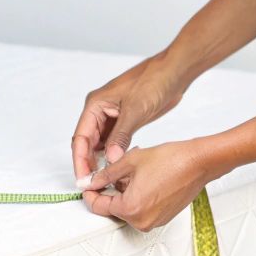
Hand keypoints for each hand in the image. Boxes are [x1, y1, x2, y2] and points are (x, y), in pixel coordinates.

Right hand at [71, 52, 191, 180]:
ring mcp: (112, 115)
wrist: (175, 72)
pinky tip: (117, 166)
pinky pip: (113, 141)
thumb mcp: (135, 111)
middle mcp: (100, 110)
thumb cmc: (153, 82)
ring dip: (101, 160)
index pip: (80, 138)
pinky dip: (114, 153)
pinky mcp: (124, 120)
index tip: (84, 178)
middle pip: (87, 142)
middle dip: (88, 163)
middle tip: (94, 183)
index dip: (80, 160)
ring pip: (100, 143)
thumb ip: (120, 136)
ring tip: (105, 179)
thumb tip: (110, 159)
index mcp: (95, 105)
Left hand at [76, 138, 225, 231]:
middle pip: (114, 208)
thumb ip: (105, 174)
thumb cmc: (171, 160)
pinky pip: (142, 209)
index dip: (90, 193)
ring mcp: (154, 222)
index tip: (89, 183)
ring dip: (126, 192)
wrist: (199, 163)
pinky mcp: (163, 218)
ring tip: (137, 172)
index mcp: (130, 209)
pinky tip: (147, 179)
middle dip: (111, 190)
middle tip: (117, 170)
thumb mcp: (129, 162)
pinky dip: (139, 196)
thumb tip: (90, 182)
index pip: (99, 206)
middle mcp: (141, 221)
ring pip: (128, 208)